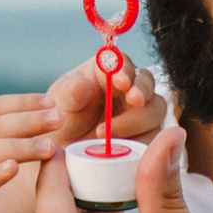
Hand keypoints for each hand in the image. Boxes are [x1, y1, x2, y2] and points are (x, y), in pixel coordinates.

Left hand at [41, 51, 165, 148]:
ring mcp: (140, 111)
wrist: (64, 148)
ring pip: (154, 110)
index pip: (121, 62)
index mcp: (106, 71)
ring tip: (107, 136)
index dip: (124, 69)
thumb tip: (82, 85)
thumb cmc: (60, 118)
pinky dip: (141, 142)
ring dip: (137, 121)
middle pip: (146, 82)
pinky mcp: (146, 134)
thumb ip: (69, 93)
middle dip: (141, 90)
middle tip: (134, 101)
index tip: (120, 81)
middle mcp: (127, 88)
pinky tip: (121, 150)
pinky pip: (154, 137)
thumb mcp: (58, 104)